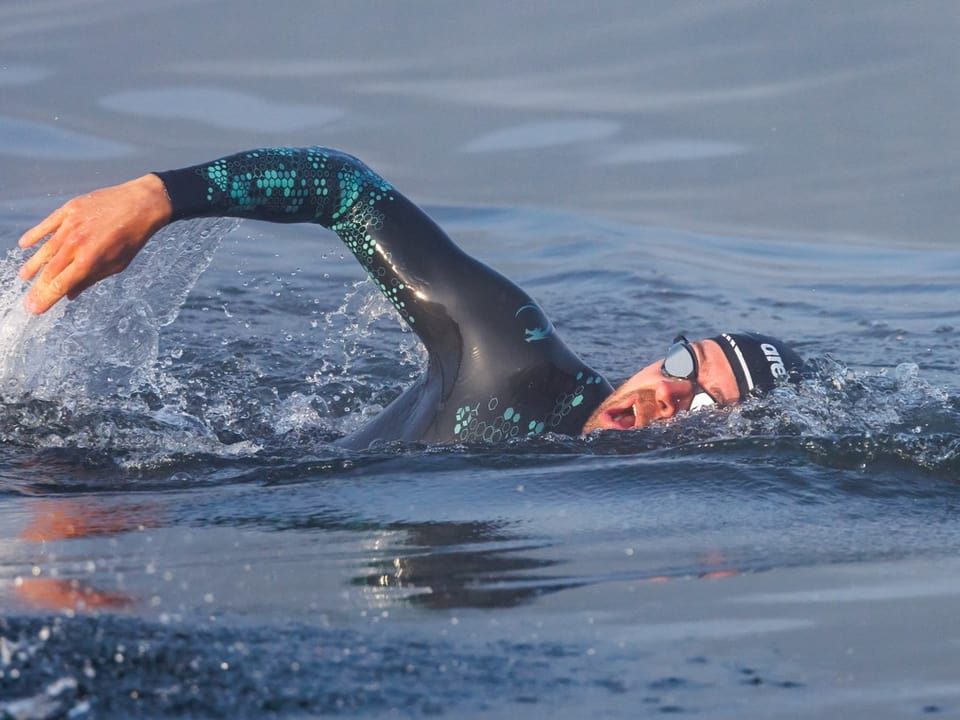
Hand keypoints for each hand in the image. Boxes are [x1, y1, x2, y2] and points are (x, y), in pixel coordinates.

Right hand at [18, 173, 172, 313]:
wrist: (139, 205)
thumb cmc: (131, 238)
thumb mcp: (117, 265)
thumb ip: (91, 279)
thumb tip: (70, 295)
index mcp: (89, 261)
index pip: (60, 285)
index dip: (46, 299)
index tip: (35, 309)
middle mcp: (75, 244)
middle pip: (49, 271)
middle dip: (37, 288)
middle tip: (28, 300)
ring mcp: (69, 226)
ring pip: (44, 250)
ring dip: (33, 266)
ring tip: (25, 277)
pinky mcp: (68, 210)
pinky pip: (46, 225)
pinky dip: (34, 235)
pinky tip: (24, 245)